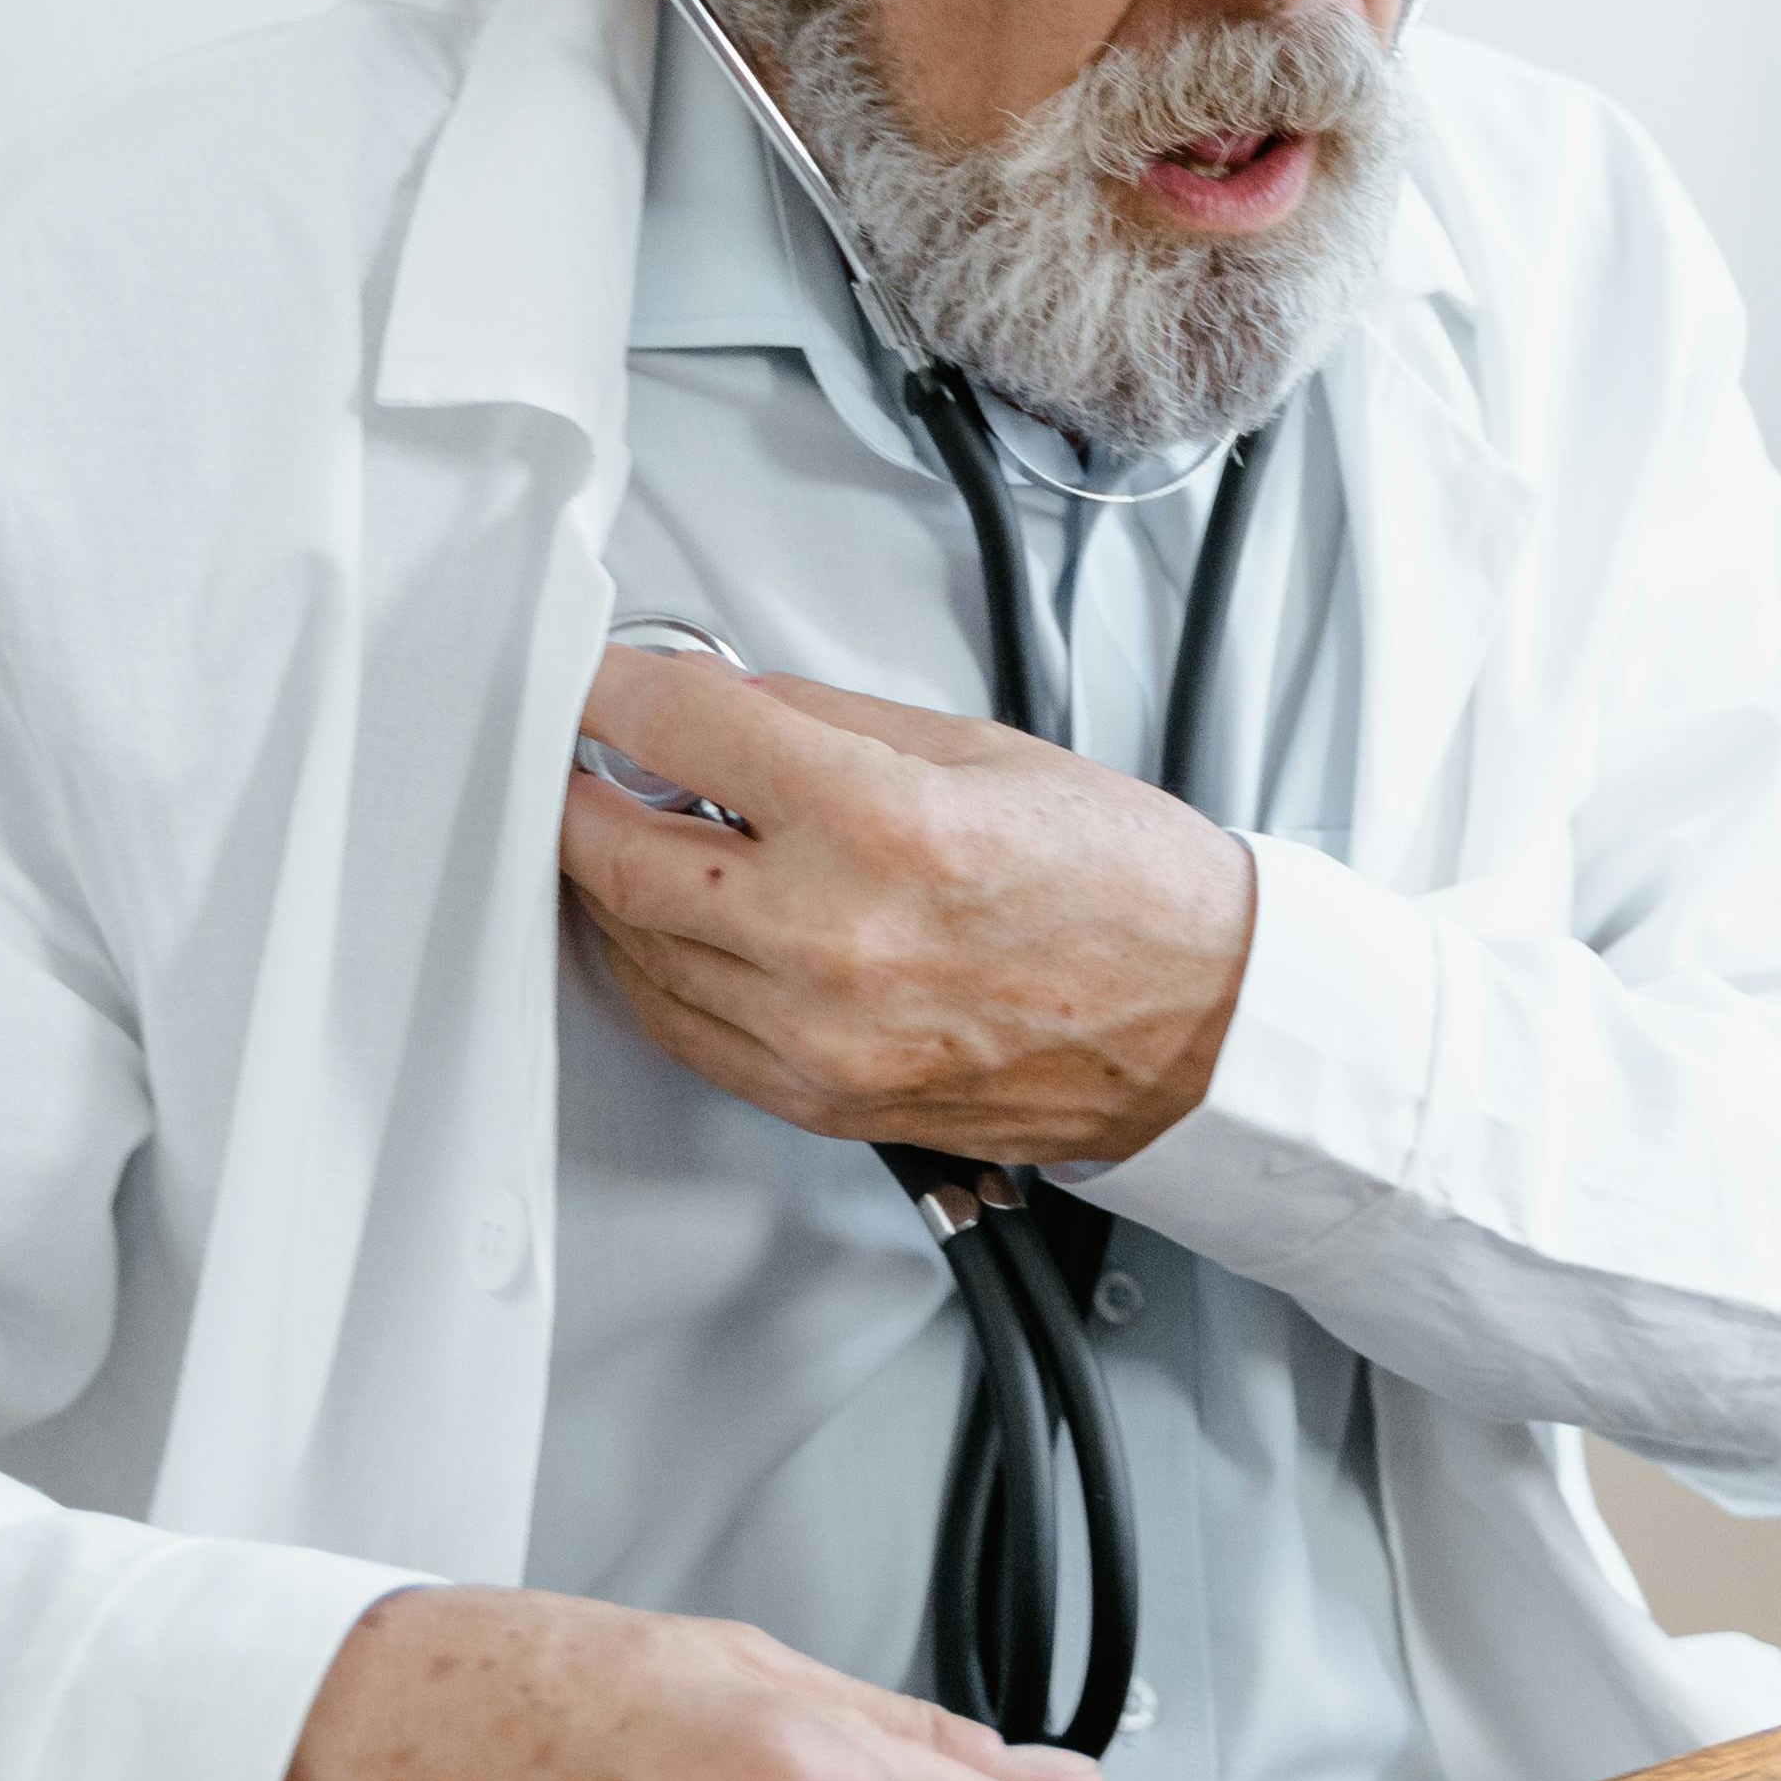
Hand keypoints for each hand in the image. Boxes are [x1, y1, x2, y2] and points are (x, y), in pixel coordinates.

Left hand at [559, 645, 1255, 1167]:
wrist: (1204, 1022)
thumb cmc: (1125, 888)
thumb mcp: (979, 749)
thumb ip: (827, 720)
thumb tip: (719, 701)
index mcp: (886, 824)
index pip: (679, 728)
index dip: (607, 688)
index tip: (586, 679)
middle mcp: (837, 940)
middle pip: (616, 855)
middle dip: (575, 794)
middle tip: (576, 759)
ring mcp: (820, 1037)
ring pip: (634, 951)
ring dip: (610, 884)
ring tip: (636, 832)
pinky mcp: (821, 1101)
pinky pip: (682, 1030)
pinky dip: (655, 967)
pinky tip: (675, 924)